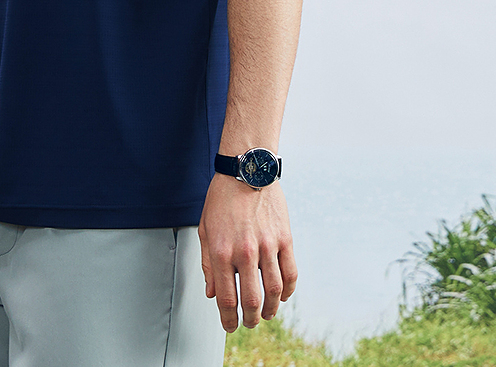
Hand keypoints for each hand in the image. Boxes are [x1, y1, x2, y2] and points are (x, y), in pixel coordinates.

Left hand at [198, 173, 296, 331]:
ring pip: (273, 292)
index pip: (226, 298)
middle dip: (250, 319)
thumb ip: (207, 264)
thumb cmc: (222, 197)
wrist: (247, 169)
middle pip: (251, 301)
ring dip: (270, 310)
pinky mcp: (284, 239)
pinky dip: (288, 291)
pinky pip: (290, 273)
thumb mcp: (205, 229)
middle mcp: (244, 251)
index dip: (228, 319)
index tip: (230, 326)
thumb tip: (212, 292)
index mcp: (221, 250)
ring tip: (266, 314)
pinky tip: (282, 296)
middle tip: (249, 322)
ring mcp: (267, 246)